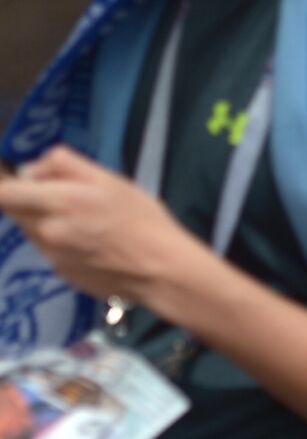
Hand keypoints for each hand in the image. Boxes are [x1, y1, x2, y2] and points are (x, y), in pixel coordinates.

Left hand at [0, 145, 206, 303]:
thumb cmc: (141, 217)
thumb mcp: (110, 179)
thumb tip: (31, 169)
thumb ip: (66, 165)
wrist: (159, 269)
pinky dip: (62, 242)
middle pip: (15, 210)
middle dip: (32, 199)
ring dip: (47, 220)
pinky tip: (93, 244)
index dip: (10, 184)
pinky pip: (49, 249)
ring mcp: (50, 256)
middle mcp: (44, 231)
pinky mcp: (59, 273)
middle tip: (68, 197)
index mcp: (57, 202)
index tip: (29, 180)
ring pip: (32, 230)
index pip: (4, 194)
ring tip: (86, 222)